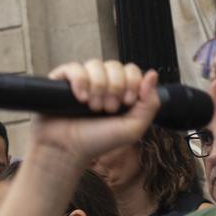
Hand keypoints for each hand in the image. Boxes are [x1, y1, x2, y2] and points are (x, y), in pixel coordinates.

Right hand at [30, 60, 159, 164]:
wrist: (67, 152)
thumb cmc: (97, 142)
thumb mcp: (133, 128)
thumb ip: (150, 104)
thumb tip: (153, 74)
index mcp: (120, 90)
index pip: (131, 70)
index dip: (132, 82)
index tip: (126, 102)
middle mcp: (101, 82)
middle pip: (115, 65)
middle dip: (115, 87)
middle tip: (107, 108)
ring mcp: (82, 80)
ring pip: (95, 64)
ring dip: (98, 86)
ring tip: (92, 107)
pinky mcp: (62, 81)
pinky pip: (74, 67)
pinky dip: (80, 81)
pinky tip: (80, 98)